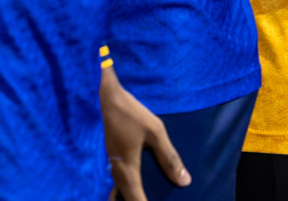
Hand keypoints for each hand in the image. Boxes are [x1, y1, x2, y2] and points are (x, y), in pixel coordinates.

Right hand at [101, 65, 189, 200]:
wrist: (103, 97)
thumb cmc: (130, 114)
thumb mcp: (155, 132)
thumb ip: (169, 158)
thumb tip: (184, 181)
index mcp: (126, 168)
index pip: (136, 198)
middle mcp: (114, 171)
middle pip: (125, 197)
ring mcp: (108, 165)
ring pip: (118, 190)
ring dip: (129, 196)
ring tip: (143, 196)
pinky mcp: (107, 157)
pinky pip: (114, 180)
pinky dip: (122, 188)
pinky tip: (131, 186)